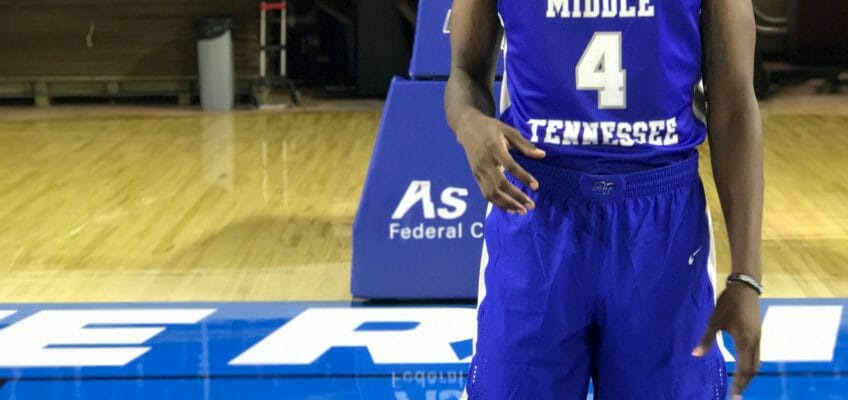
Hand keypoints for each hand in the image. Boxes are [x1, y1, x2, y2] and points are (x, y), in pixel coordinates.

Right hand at [455, 111, 544, 214]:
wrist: (467, 127)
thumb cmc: (491, 128)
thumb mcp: (509, 130)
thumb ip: (525, 145)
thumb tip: (542, 155)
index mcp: (494, 148)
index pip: (510, 166)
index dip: (523, 177)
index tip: (536, 186)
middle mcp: (485, 162)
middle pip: (500, 184)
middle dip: (516, 197)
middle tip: (531, 205)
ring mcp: (479, 171)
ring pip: (491, 193)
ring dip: (507, 204)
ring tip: (521, 211)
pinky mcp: (475, 177)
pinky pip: (486, 194)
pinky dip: (497, 204)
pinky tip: (509, 209)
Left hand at [692, 283, 761, 398]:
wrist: (745, 287)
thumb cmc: (728, 303)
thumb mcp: (714, 321)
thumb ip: (706, 339)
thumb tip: (696, 355)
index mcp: (745, 341)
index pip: (744, 370)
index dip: (740, 385)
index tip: (734, 396)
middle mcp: (755, 342)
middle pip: (753, 369)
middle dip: (746, 383)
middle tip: (736, 395)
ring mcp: (758, 338)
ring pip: (757, 363)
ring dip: (749, 375)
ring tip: (739, 385)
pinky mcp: (758, 334)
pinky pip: (756, 355)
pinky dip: (751, 366)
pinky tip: (743, 368)